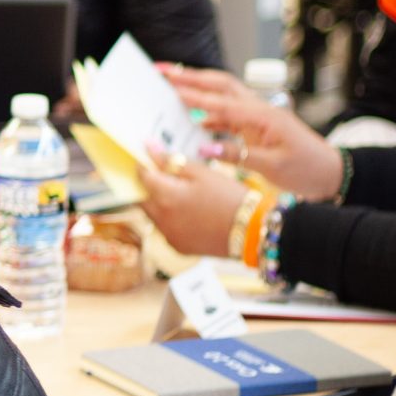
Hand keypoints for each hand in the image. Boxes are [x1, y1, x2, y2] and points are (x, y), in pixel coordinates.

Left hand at [136, 150, 250, 259]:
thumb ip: (171, 161)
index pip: (142, 176)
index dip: (144, 164)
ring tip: (180, 194)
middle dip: (148, 185)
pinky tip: (188, 212)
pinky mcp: (178, 247)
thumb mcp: (201, 172)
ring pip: (152, 215)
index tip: (147, 156)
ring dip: (158, 203)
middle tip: (163, 175)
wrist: (253, 230)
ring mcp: (169, 236)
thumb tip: (150, 148)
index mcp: (165, 197)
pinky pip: (165, 229)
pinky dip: (170, 219)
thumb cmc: (229, 195)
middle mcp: (161, 219)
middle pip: (142, 198)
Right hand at [158, 64, 343, 199]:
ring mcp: (256, 116)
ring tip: (170, 84)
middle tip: (162, 71)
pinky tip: (191, 117)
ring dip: (196, 88)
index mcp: (263, 116)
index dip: (194, 96)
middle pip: (219, 85)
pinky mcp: (255, 126)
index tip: (169, 88)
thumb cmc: (306, 169)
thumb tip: (204, 148)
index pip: (221, 103)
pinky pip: (226, 113)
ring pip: (222, 94)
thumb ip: (238, 156)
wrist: (329, 172)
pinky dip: (207, 111)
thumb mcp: (273, 166)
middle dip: (190, 77)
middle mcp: (258, 109)